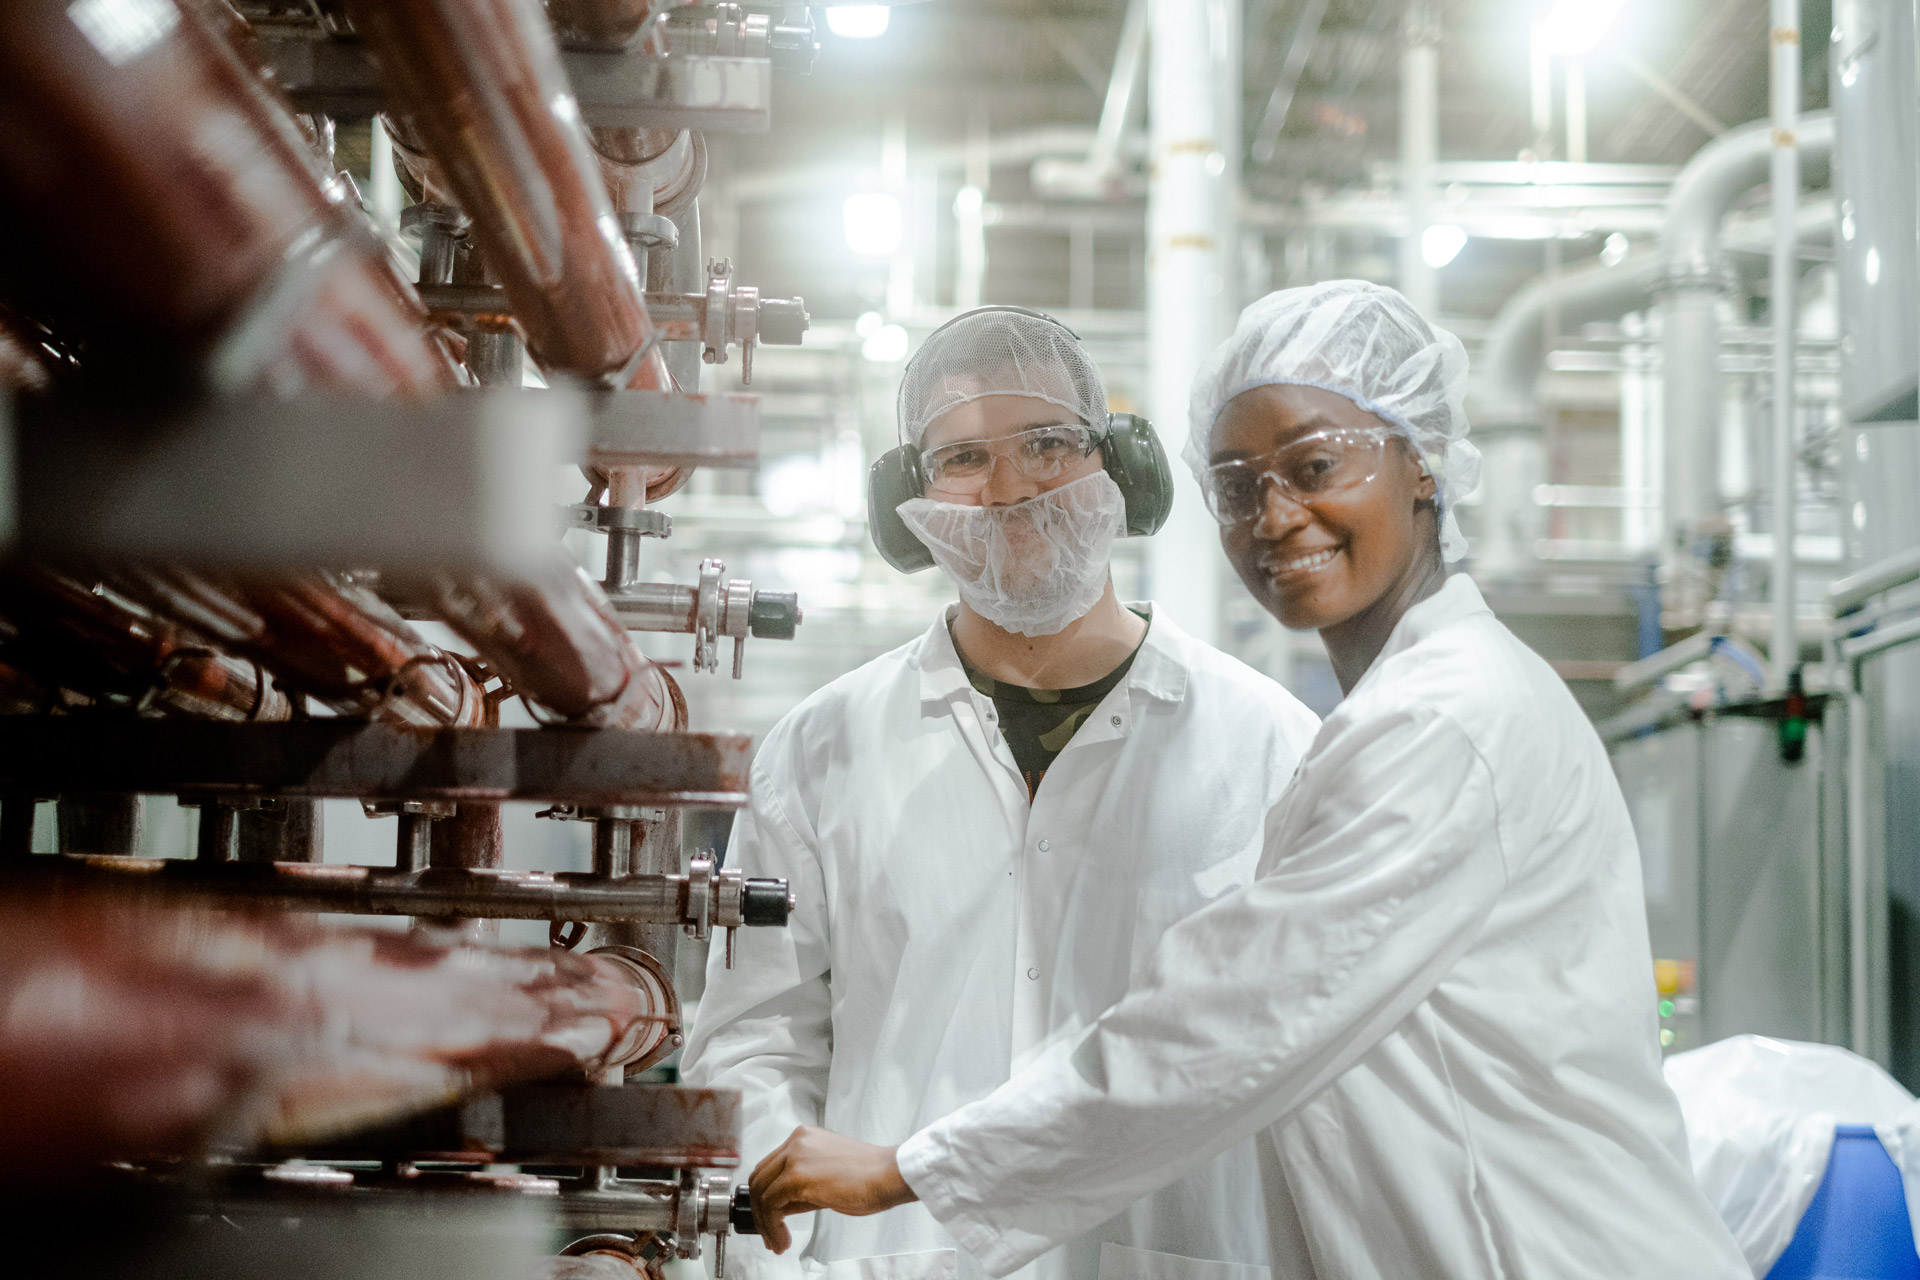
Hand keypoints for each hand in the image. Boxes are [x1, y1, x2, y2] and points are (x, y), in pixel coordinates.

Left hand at [749, 1126, 916, 1253]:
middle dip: (759, 1211)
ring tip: (777, 1241)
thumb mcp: (827, 1177)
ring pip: (760, 1191)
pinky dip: (772, 1225)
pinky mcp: (797, 1176)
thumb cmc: (869, 1176)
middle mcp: (796, 1142)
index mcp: (804, 1138)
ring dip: (765, 1222)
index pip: (770, 1167)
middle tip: (770, 1234)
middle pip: (759, 1177)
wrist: (889, 1175)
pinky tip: (784, 1239)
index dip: (764, 1196)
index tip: (771, 1219)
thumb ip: (801, 1187)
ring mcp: (795, 1156)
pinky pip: (771, 1204)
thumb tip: (781, 1207)